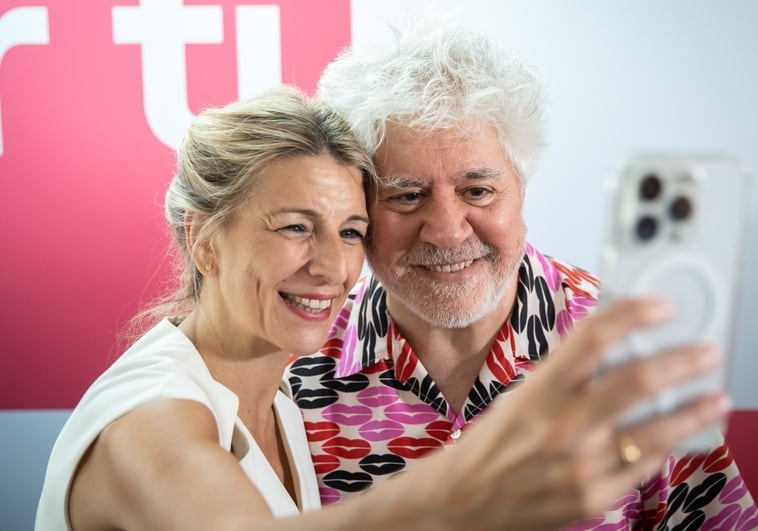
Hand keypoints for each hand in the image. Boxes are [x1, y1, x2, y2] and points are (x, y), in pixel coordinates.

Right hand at [428, 298, 728, 529]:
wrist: (467, 498)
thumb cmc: (494, 443)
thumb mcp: (522, 398)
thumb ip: (567, 377)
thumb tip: (620, 351)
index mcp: (539, 391)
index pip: (593, 337)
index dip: (633, 314)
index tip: (661, 307)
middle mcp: (562, 425)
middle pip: (638, 380)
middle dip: (683, 361)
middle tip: (706, 352)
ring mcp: (581, 465)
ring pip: (657, 430)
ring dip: (695, 411)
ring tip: (715, 398)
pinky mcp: (594, 497)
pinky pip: (643, 466)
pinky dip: (665, 446)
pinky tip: (675, 437)